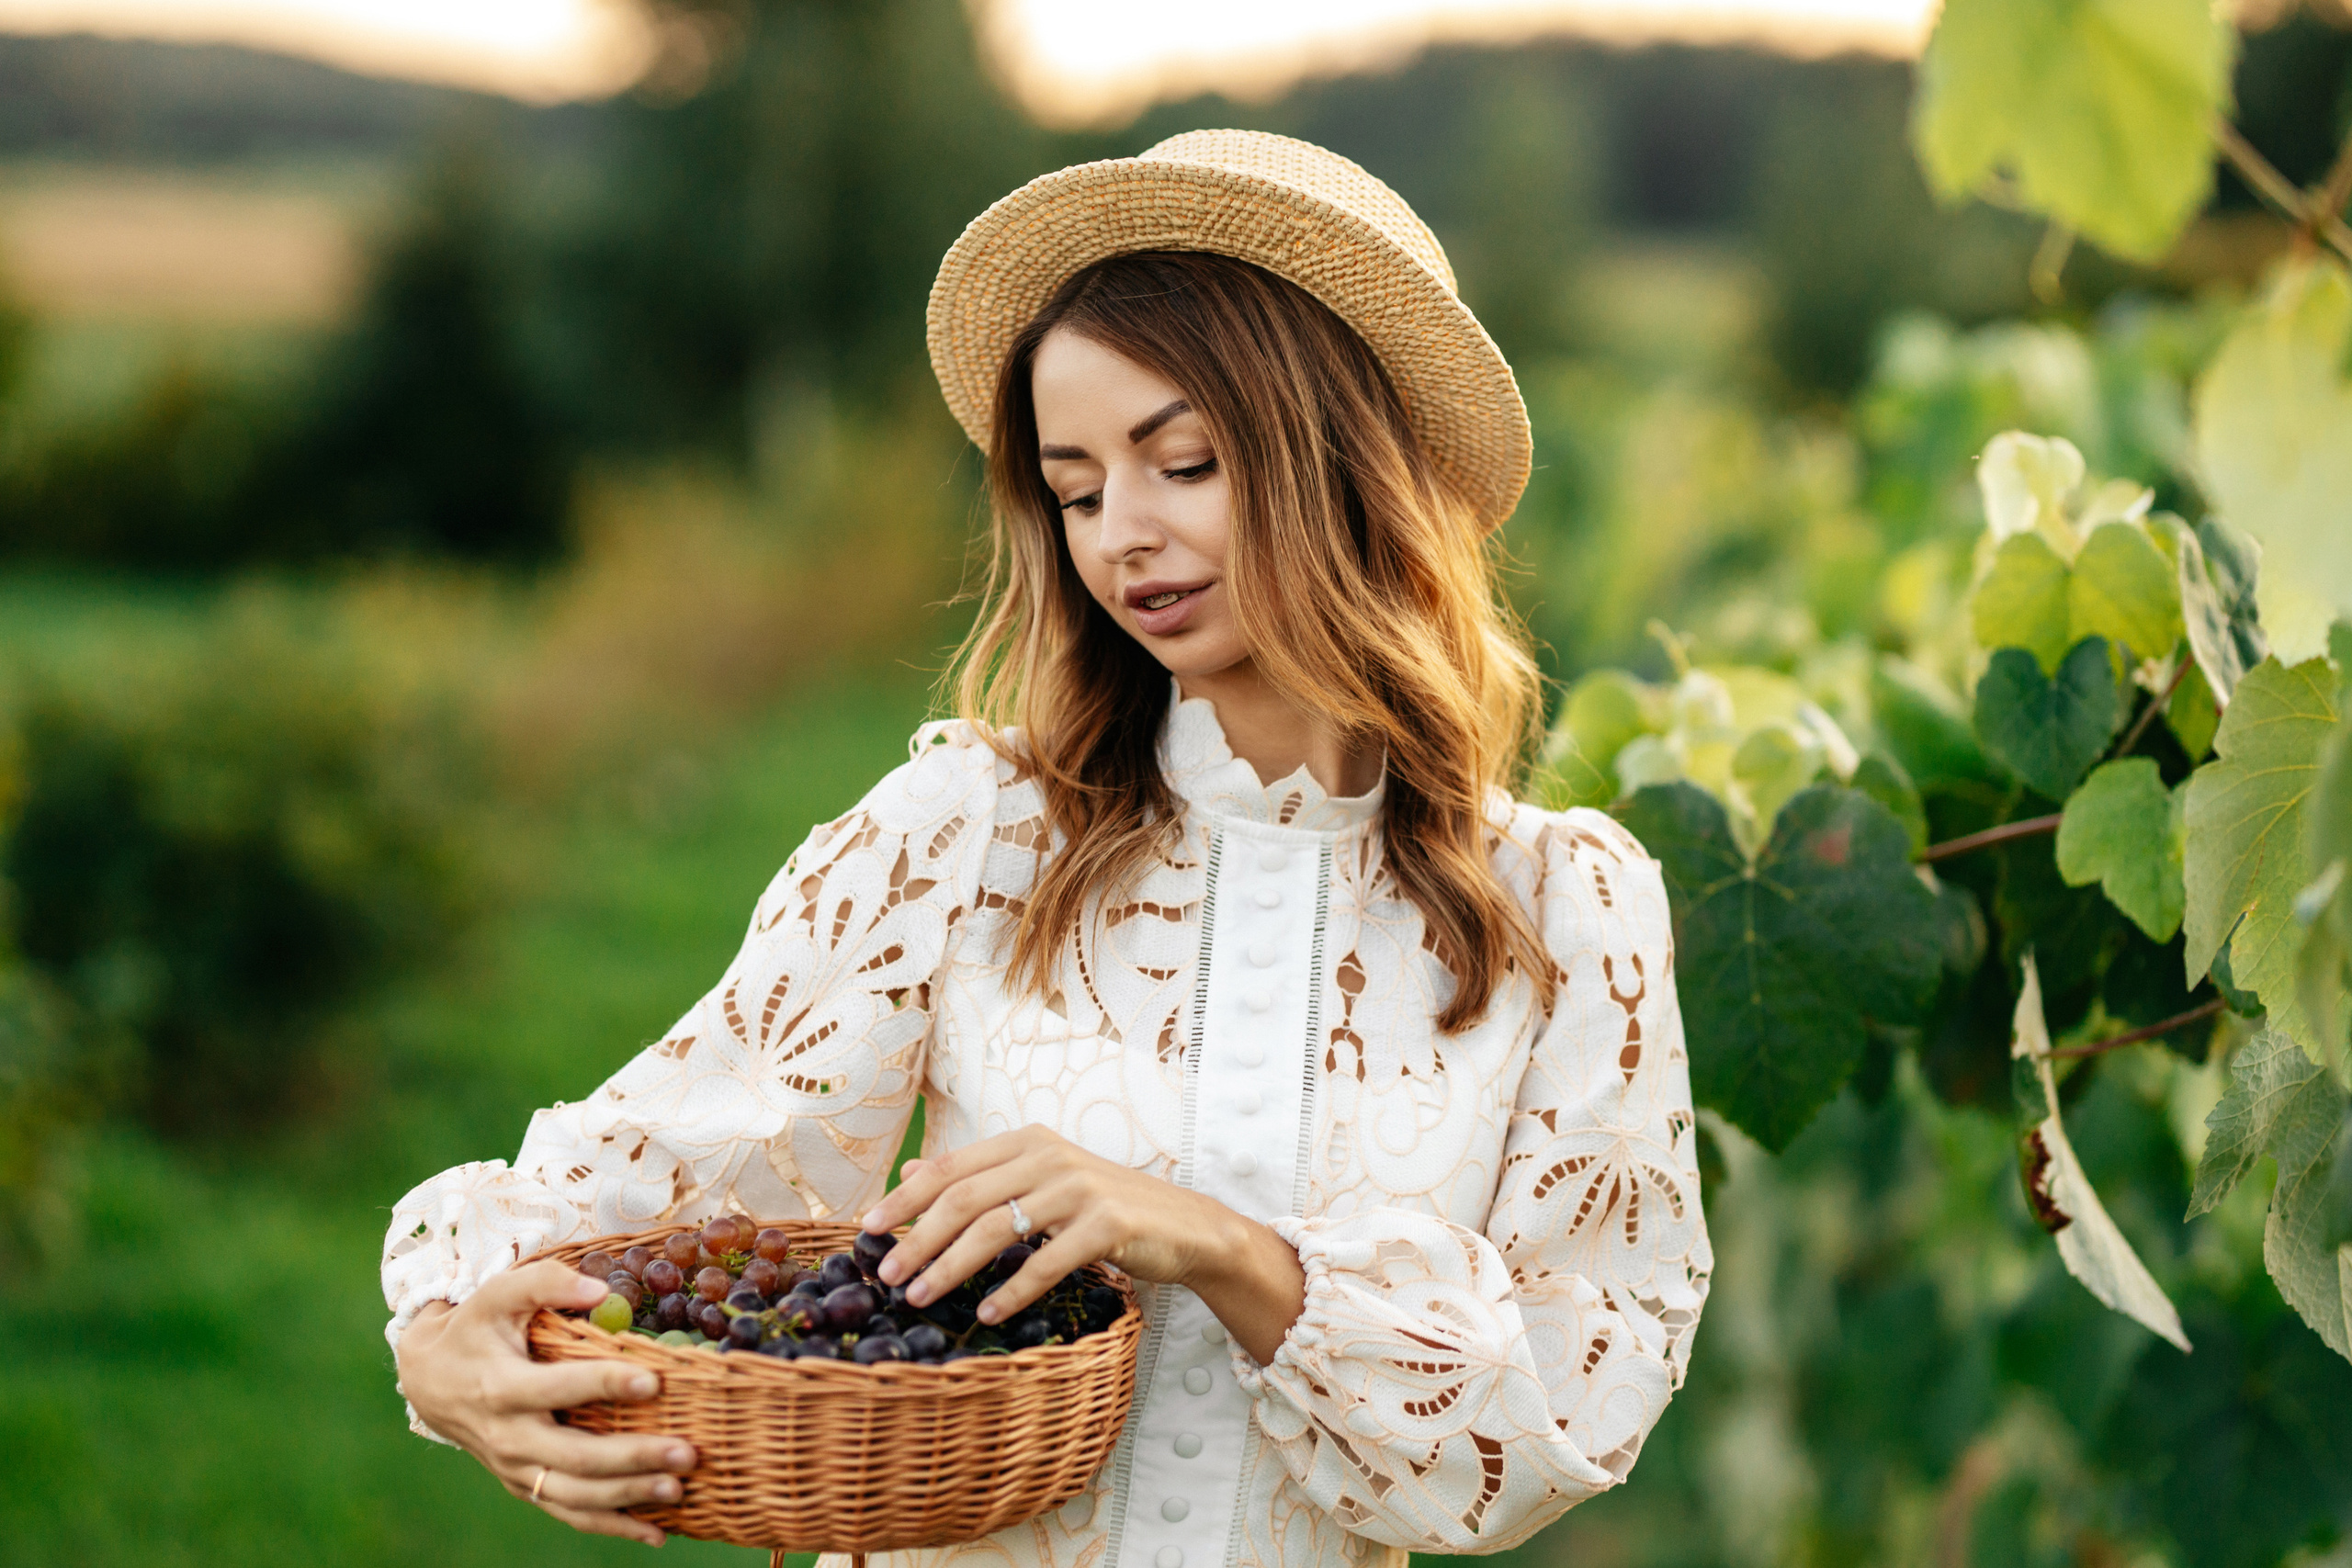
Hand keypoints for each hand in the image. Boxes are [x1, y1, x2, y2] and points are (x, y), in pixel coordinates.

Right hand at [395, 1260, 697, 1546]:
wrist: (430, 1380)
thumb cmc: (476, 1328)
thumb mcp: (498, 1294)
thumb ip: (546, 1281)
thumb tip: (601, 1289)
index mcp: (502, 1387)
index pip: (557, 1389)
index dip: (604, 1384)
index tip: (652, 1381)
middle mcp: (508, 1436)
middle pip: (574, 1456)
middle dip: (632, 1458)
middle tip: (686, 1452)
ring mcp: (515, 1468)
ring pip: (574, 1495)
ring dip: (628, 1497)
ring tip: (678, 1490)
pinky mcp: (524, 1485)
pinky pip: (568, 1513)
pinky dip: (612, 1527)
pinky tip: (656, 1534)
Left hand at [859, 1125, 1306, 1363]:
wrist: (1184, 1225)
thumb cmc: (1104, 1207)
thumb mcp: (1040, 1181)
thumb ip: (980, 1175)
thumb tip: (912, 1173)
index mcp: (1027, 1141)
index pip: (951, 1166)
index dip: (906, 1198)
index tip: (869, 1230)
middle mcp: (1050, 1156)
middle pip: (966, 1197)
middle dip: (919, 1238)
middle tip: (886, 1275)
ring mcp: (1079, 1188)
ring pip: (997, 1228)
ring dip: (952, 1266)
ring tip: (919, 1297)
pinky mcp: (1107, 1224)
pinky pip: (1047, 1261)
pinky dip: (1013, 1288)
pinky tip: (987, 1310)